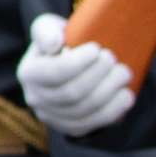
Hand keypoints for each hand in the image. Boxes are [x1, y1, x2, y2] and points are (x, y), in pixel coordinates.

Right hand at [17, 14, 134, 135]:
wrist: (65, 68)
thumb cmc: (59, 43)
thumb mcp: (47, 28)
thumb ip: (46, 30)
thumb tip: (56, 43)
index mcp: (28, 73)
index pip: (54, 72)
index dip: (78, 62)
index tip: (97, 48)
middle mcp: (36, 99)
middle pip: (72, 93)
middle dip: (98, 76)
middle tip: (114, 59)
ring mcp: (53, 117)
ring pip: (85, 109)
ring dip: (109, 92)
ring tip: (124, 73)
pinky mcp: (71, 128)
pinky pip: (93, 123)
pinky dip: (113, 110)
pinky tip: (126, 95)